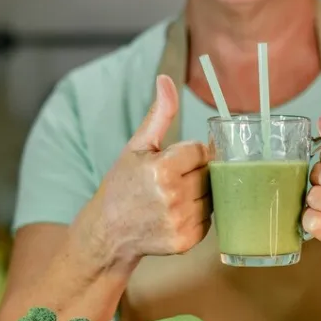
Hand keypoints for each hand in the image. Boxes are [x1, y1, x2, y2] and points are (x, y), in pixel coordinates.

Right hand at [83, 75, 211, 261]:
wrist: (107, 232)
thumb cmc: (122, 185)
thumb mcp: (137, 146)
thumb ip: (160, 114)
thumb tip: (166, 79)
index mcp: (162, 168)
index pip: (202, 151)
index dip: (190, 154)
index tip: (176, 161)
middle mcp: (172, 196)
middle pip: (209, 173)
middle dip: (195, 173)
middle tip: (174, 180)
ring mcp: (180, 220)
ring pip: (212, 196)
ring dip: (200, 194)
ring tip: (174, 197)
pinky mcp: (186, 241)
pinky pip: (209, 219)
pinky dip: (198, 215)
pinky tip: (177, 213)